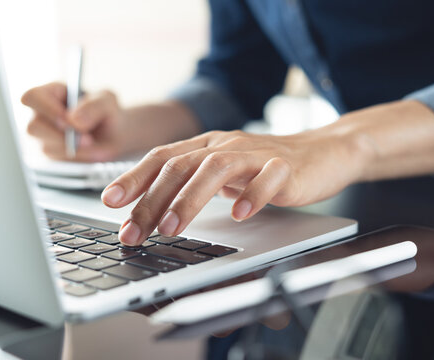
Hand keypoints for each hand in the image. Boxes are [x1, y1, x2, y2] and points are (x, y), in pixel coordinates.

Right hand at [21, 82, 127, 161]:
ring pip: (45, 147)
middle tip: (87, 138)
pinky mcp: (52, 156)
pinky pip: (57, 162)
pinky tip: (89, 151)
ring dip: (73, 148)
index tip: (68, 120)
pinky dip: (77, 158)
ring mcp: (44, 138)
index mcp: (50, 93)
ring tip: (92, 143)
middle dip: (61, 135)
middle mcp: (41, 115)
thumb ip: (93, 106)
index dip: (47, 109)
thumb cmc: (106, 113)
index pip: (31, 97)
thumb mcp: (107, 102)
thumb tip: (73, 120)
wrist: (115, 136)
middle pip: (33, 127)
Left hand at [101, 129, 367, 245]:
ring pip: (217, 168)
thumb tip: (151, 210)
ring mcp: (256, 154)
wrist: (322, 151)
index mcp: (207, 145)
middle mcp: (226, 145)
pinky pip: (267, 179)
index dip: (134, 178)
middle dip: (152, 199)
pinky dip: (251, 196)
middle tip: (134, 231)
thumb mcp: (223, 171)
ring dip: (190, 199)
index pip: (163, 157)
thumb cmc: (266, 165)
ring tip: (172, 227)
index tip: (111, 202)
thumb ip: (193, 182)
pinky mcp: (286, 167)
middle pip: (182, 165)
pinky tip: (239, 215)